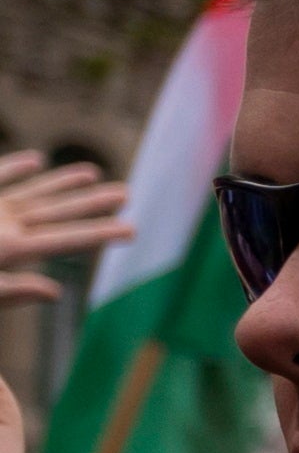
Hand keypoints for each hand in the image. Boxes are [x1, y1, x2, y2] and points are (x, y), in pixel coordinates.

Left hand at [0, 149, 130, 296]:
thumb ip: (13, 291)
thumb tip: (55, 292)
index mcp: (10, 248)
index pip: (65, 239)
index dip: (100, 233)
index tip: (132, 230)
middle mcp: (5, 222)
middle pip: (56, 210)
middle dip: (93, 202)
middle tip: (125, 193)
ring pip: (34, 192)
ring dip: (63, 182)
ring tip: (92, 172)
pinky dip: (15, 167)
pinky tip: (37, 159)